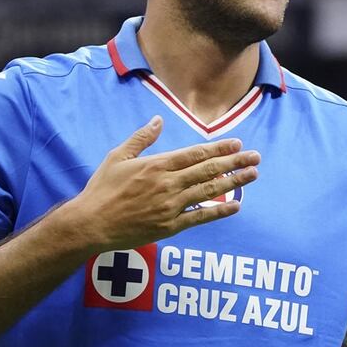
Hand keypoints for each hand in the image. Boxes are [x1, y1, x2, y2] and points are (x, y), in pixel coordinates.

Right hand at [69, 115, 259, 251]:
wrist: (91, 224)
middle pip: (208, 170)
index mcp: (157, 165)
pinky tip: (235, 206)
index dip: (219, 148)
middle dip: (235, 163)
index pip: (196, 154)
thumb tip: (158, 120)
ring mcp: (170, 206)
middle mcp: (168, 184)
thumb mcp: (118, 157)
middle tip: (255, 157)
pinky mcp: (169, 226)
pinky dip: (219, 211)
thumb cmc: (102, 189)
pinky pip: (200, 217)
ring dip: (234, 182)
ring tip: (252, 175)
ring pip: (209, 191)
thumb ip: (141, 138)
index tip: (237, 144)